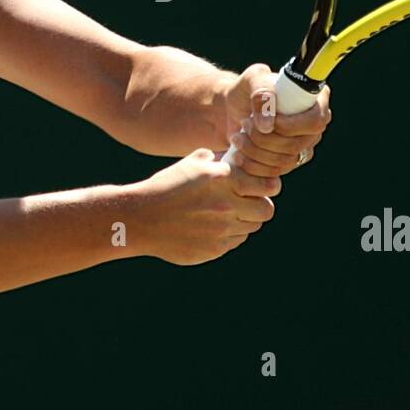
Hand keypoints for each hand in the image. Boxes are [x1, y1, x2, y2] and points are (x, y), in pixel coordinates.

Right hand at [128, 149, 279, 265]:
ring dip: (242, 221)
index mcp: (225, 180)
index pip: (269, 187)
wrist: (140, 219)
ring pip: (250, 228)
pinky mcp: (214, 250)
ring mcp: (222, 231)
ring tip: (224, 215)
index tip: (265, 187)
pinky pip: (233, 243)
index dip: (268, 187)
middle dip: (259, 206)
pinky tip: (211, 228)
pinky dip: (228, 235)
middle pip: (266, 211)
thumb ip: (215, 160)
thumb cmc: (165, 187)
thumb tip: (231, 159)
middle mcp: (227, 206)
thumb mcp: (190, 164)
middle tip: (247, 203)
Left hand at [222, 63, 331, 176]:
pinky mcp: (288, 162)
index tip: (264, 122)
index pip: (315, 121)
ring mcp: (304, 146)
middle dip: (263, 138)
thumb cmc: (246, 89)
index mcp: (315, 100)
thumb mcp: (253, 79)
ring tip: (237, 136)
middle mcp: (314, 125)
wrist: (231, 110)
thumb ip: (262, 94)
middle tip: (244, 124)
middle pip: (296, 145)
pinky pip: (275, 173)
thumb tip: (268, 127)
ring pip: (285, 161)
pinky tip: (238, 153)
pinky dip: (253, 165)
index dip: (289, 126)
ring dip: (255, 151)